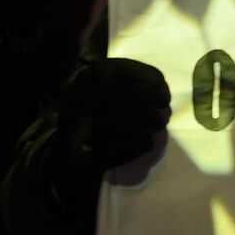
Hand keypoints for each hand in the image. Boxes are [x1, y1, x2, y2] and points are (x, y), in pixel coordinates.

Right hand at [50, 57, 169, 205]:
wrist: (68, 165)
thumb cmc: (102, 125)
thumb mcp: (110, 98)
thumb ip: (132, 87)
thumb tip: (161, 89)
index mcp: (77, 85)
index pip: (108, 69)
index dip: (141, 74)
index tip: (162, 87)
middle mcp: (69, 106)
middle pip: (111, 94)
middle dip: (147, 98)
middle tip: (165, 109)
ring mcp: (69, 135)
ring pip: (110, 122)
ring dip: (145, 120)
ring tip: (160, 124)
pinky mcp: (74, 164)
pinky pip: (107, 153)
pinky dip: (135, 146)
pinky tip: (148, 143)